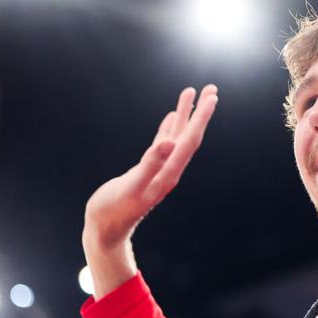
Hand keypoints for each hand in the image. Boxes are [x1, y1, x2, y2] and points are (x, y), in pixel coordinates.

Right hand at [83, 84, 218, 253]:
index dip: (201, 117)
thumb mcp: (132, 187)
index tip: (212, 97)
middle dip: (200, 112)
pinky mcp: (147, 170)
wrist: (105, 228)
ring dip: (185, 115)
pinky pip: (163, 144)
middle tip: (211, 89)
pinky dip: (169, 128)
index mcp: (169, 172)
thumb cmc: (114, 210)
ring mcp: (159, 169)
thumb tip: (170, 142)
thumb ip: (150, 164)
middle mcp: (169, 169)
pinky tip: (171, 118)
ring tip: (191, 94)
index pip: (190, 140)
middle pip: (190, 135)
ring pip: (176, 136)